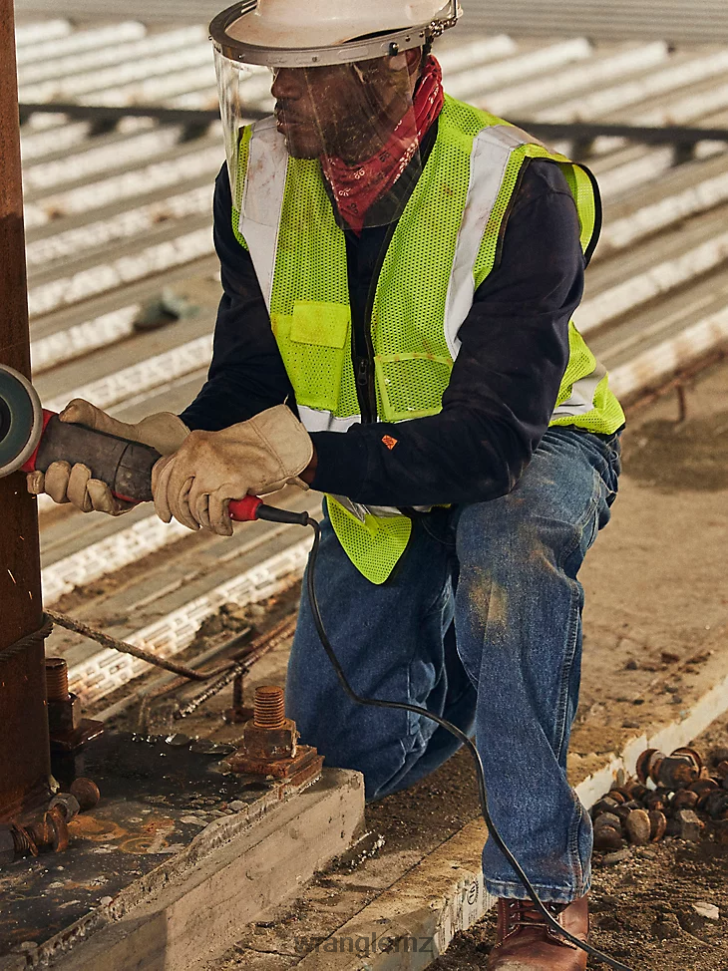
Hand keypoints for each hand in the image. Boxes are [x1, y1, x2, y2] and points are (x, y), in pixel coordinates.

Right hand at [27, 399, 189, 514]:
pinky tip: (100, 484)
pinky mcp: (123, 502)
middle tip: (66, 465)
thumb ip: (83, 412)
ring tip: (86, 470)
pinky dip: (100, 498)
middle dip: (58, 483)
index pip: (45, 484)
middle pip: (60, 496)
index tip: (37, 472)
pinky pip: (108, 508)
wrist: (158, 441)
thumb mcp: (101, 421)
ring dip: (78, 489)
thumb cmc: (122, 435)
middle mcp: (83, 488)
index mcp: (69, 471)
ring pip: (81, 504)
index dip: (36, 483)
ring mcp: (103, 497)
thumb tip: (67, 414)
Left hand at [152, 405, 313, 535]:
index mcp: (191, 444)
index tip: (164, 514)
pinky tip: (225, 527)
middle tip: (191, 524)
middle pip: (173, 493)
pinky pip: (214, 514)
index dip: (160, 497)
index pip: (162, 472)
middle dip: (181, 515)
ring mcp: (210, 469)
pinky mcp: (227, 483)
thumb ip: (198, 468)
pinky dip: (219, 525)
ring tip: (214, 524)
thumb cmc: (250, 451)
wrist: (278, 444)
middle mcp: (196, 454)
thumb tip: (181, 496)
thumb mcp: (216, 453)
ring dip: (203, 521)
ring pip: (193, 506)